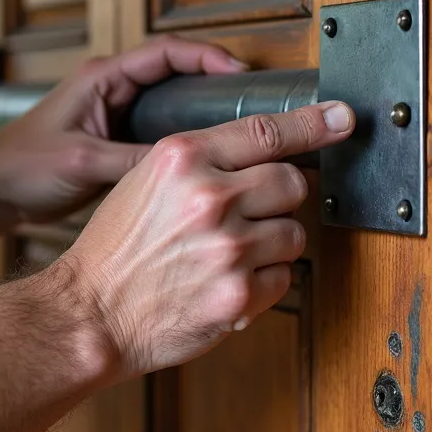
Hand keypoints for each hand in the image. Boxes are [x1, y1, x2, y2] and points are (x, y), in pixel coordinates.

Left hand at [0, 36, 245, 222]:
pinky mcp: (120, 137)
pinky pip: (163, 129)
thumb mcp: (81, 162)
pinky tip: (207, 155)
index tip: (238, 71)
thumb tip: (181, 168)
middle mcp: (114, 88)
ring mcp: (118, 112)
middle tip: (249, 99)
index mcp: (103, 78)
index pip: (166, 53)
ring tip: (237, 126)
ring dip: (203, 108)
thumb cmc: (22, 165)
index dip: (206, 56)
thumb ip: (130, 161)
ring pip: (173, 100)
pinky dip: (186, 135)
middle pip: (177, 71)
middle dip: (215, 79)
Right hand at [62, 100, 354, 378]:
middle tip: (250, 215)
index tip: (342, 117)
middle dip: (278, 199)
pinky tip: (227, 283)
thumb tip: (266, 154)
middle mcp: (208, 198)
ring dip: (272, 245)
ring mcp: (226, 248)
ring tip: (230, 255)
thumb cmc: (115, 249)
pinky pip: (284, 279)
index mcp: (183, 159)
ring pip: (293, 234)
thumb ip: (202, 161)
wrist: (89, 313)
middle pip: (291, 182)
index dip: (313, 123)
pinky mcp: (237, 296)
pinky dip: (263, 284)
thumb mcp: (146, 180)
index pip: (266, 131)